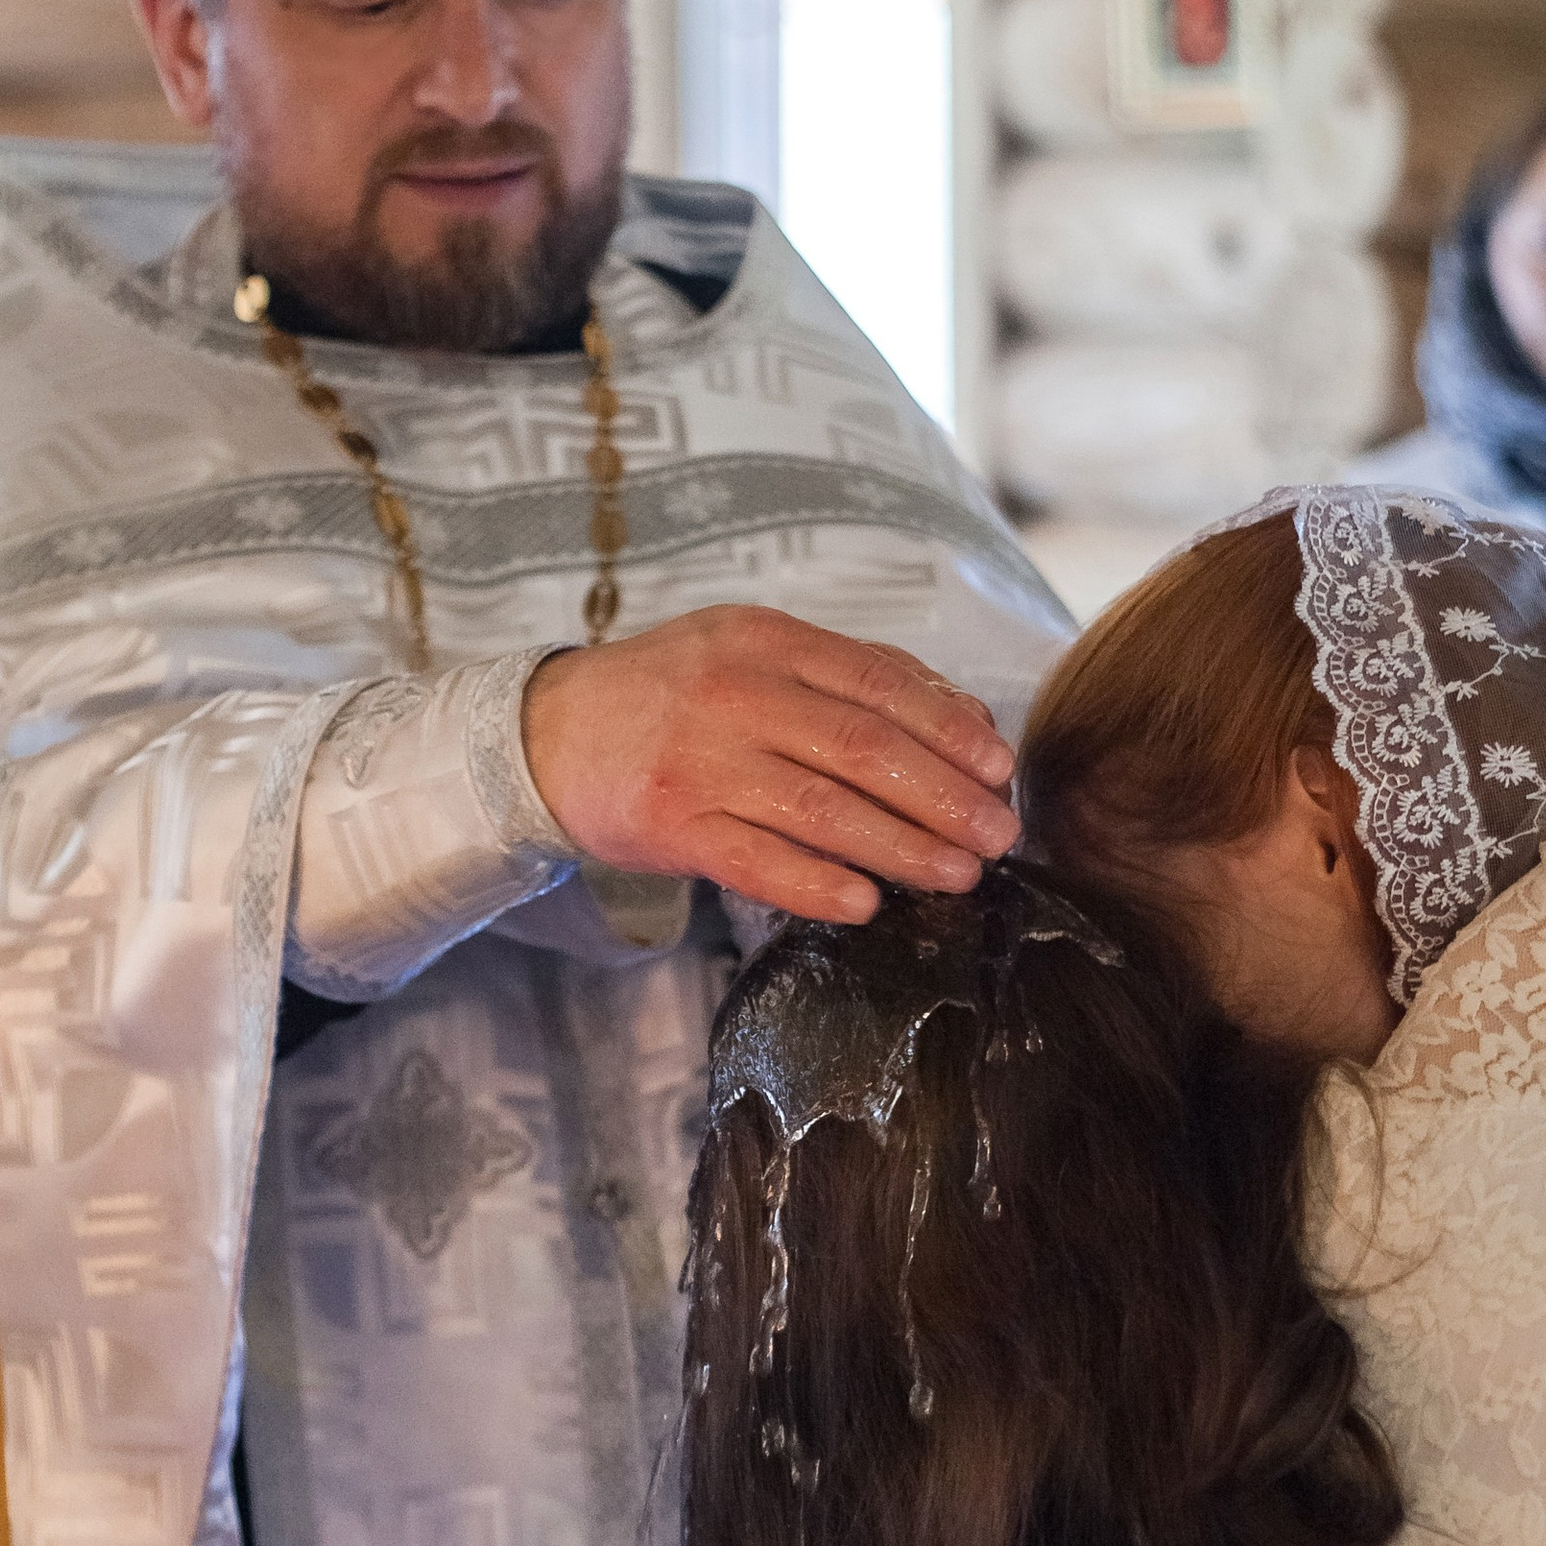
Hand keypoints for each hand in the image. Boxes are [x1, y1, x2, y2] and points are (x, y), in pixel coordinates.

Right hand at [522, 608, 1019, 923]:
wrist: (545, 732)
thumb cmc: (673, 695)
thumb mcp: (754, 653)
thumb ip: (854, 676)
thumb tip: (965, 717)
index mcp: (765, 641)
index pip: (877, 683)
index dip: (947, 729)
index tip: (1000, 769)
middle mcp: (734, 694)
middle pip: (861, 749)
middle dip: (943, 798)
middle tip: (998, 836)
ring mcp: (700, 762)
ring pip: (820, 809)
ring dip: (899, 847)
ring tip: (956, 875)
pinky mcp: (670, 826)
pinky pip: (755, 861)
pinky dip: (814, 885)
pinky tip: (865, 904)